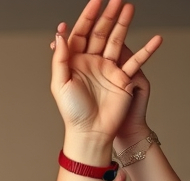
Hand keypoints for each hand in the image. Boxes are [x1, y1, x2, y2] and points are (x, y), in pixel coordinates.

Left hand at [51, 0, 160, 145]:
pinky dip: (147, 50)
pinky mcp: (122, 78)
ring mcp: (108, 69)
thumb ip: (59, 58)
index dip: (88, 16)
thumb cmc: (73, 113)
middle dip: (108, 15)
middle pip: (100, 32)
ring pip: (116, 41)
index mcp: (76, 62)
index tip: (96, 1)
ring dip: (123, 24)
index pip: (81, 32)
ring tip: (129, 8)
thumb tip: (60, 33)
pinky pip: (136, 61)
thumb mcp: (60, 83)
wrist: (90, 132)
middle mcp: (92, 62)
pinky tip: (155, 39)